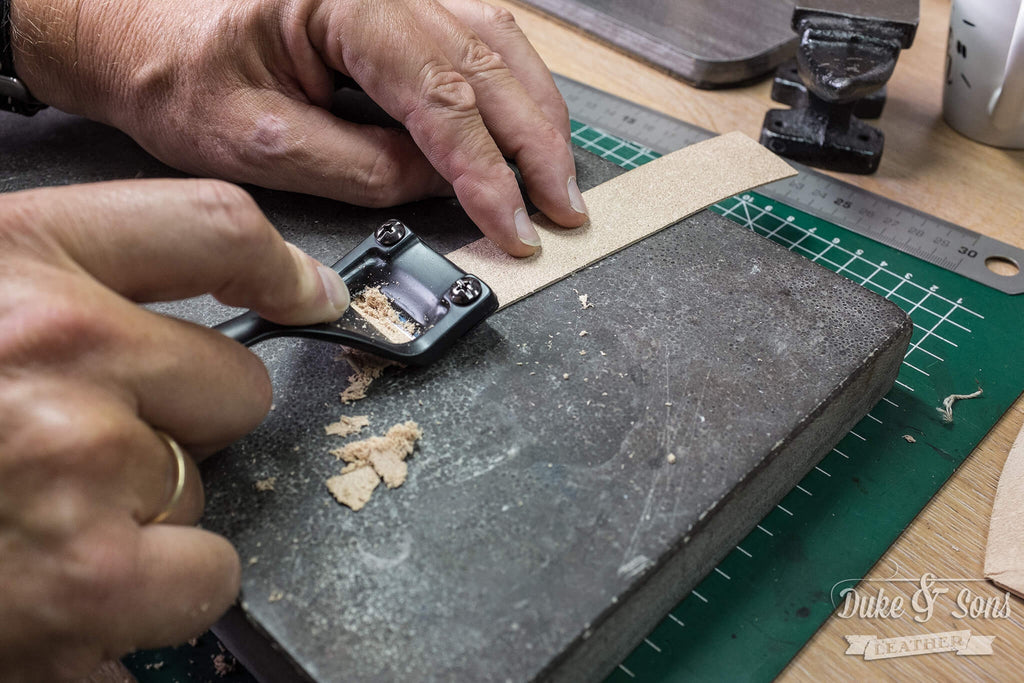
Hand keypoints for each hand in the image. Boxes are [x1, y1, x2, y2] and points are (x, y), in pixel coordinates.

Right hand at [0, 178, 348, 679]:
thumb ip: (70, 283)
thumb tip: (215, 304)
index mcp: (22, 262)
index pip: (215, 229)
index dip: (282, 268)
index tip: (314, 299)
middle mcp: (63, 356)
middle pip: (235, 389)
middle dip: (178, 422)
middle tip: (78, 445)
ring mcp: (80, 477)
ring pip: (210, 494)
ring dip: (151, 515)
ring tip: (42, 522)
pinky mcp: (84, 591)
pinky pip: (202, 583)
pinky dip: (149, 596)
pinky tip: (62, 583)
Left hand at [11, 0, 586, 255]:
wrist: (138, 24)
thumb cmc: (179, 70)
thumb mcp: (255, 140)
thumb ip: (358, 168)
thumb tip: (437, 182)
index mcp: (344, 2)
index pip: (443, 97)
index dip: (489, 172)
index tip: (518, 225)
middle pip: (490, 60)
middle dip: (536, 145)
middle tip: (565, 208)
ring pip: (499, 41)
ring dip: (537, 115)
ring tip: (558, 177)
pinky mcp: (399, 2)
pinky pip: (481, 35)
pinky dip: (513, 88)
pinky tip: (528, 125)